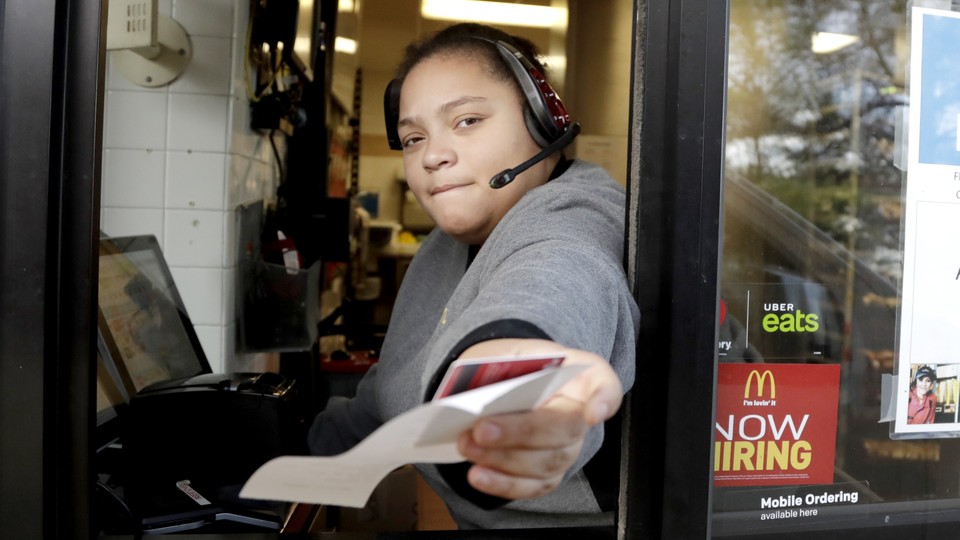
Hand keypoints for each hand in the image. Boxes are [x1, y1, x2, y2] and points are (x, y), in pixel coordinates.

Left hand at [454, 339, 621, 499]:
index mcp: (577, 373)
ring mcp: (568, 447)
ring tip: (467, 446)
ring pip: (546, 462)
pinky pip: (532, 485)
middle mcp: (581, 413)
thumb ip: (501, 369)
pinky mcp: (548, 473)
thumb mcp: (506, 353)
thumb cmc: (510, 366)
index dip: (605, 400)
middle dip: (522, 432)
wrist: (503, 382)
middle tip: (481, 429)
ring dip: (503, 458)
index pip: (605, 384)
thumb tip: (480, 397)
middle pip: (566, 429)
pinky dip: (503, 483)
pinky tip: (478, 475)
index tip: (593, 414)